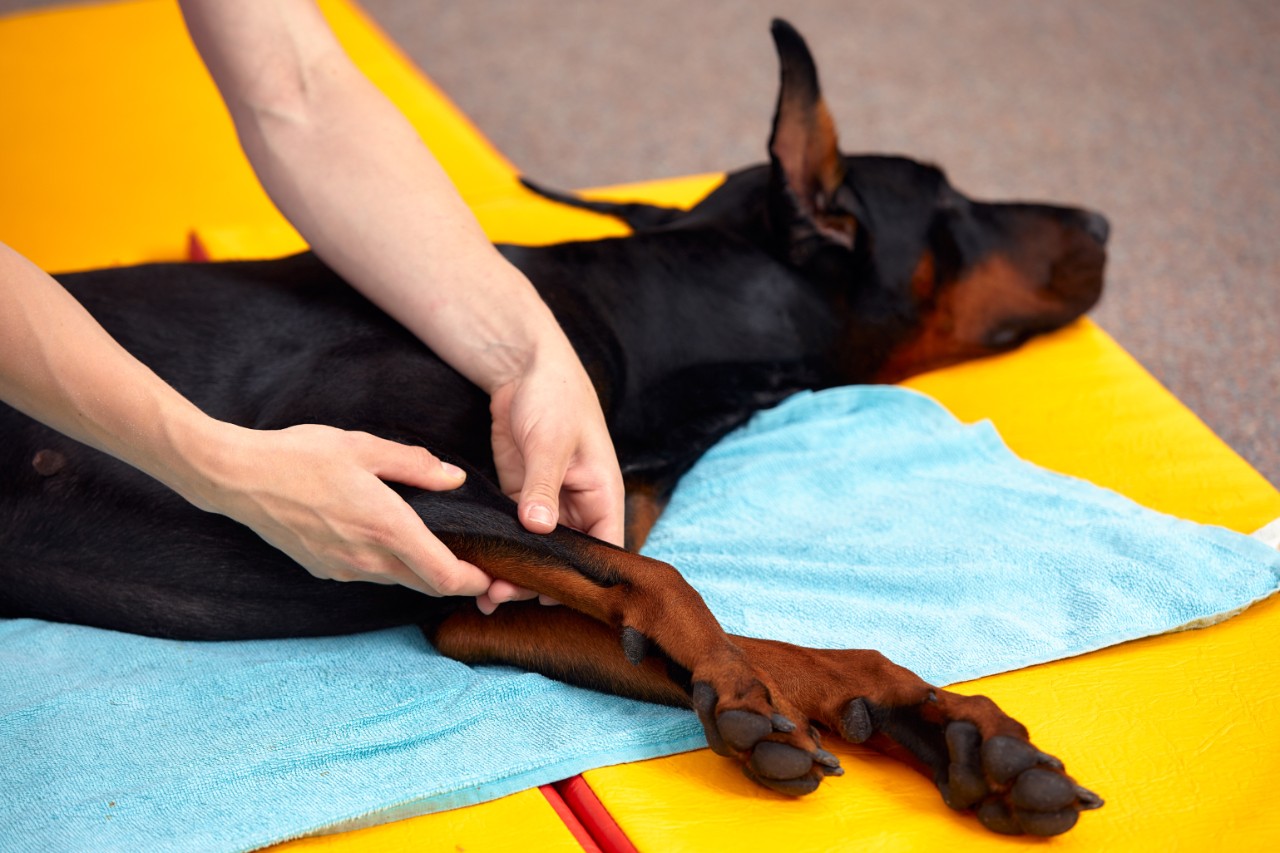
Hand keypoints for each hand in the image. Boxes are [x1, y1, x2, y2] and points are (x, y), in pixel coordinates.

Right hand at [190, 423, 491, 596]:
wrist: (237, 477)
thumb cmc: (300, 455)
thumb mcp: (364, 447)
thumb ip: (415, 465)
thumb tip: (455, 479)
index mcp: (386, 527)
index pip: (445, 575)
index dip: (478, 582)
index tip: (500, 576)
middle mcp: (367, 557)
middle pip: (429, 585)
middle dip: (463, 582)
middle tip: (489, 570)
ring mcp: (344, 567)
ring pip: (401, 580)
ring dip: (428, 573)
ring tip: (449, 553)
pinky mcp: (325, 568)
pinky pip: (372, 574)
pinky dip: (396, 567)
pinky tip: (398, 543)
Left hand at [481, 340, 624, 612]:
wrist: (524, 367)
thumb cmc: (555, 396)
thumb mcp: (551, 441)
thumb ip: (544, 486)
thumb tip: (538, 528)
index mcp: (602, 494)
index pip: (604, 549)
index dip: (584, 578)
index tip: (553, 598)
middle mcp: (579, 505)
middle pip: (567, 558)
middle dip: (539, 580)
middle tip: (503, 596)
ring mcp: (550, 504)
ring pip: (538, 551)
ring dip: (516, 570)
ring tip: (486, 594)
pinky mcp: (520, 497)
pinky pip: (514, 534)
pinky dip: (501, 551)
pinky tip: (480, 568)